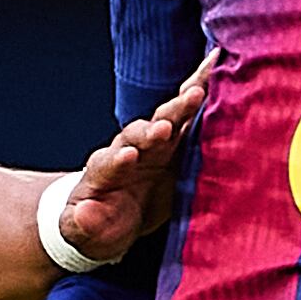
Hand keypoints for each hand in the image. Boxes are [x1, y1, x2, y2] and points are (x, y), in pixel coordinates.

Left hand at [47, 62, 212, 269]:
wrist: (115, 215)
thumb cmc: (99, 224)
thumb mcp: (86, 231)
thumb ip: (85, 223)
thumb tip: (84, 214)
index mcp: (105, 170)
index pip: (110, 162)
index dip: (120, 159)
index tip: (130, 157)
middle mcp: (130, 148)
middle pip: (138, 134)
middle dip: (152, 129)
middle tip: (164, 127)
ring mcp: (155, 144)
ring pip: (167, 120)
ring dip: (180, 108)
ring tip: (197, 94)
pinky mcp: (179, 144)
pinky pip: (191, 117)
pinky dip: (201, 92)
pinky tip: (216, 68)